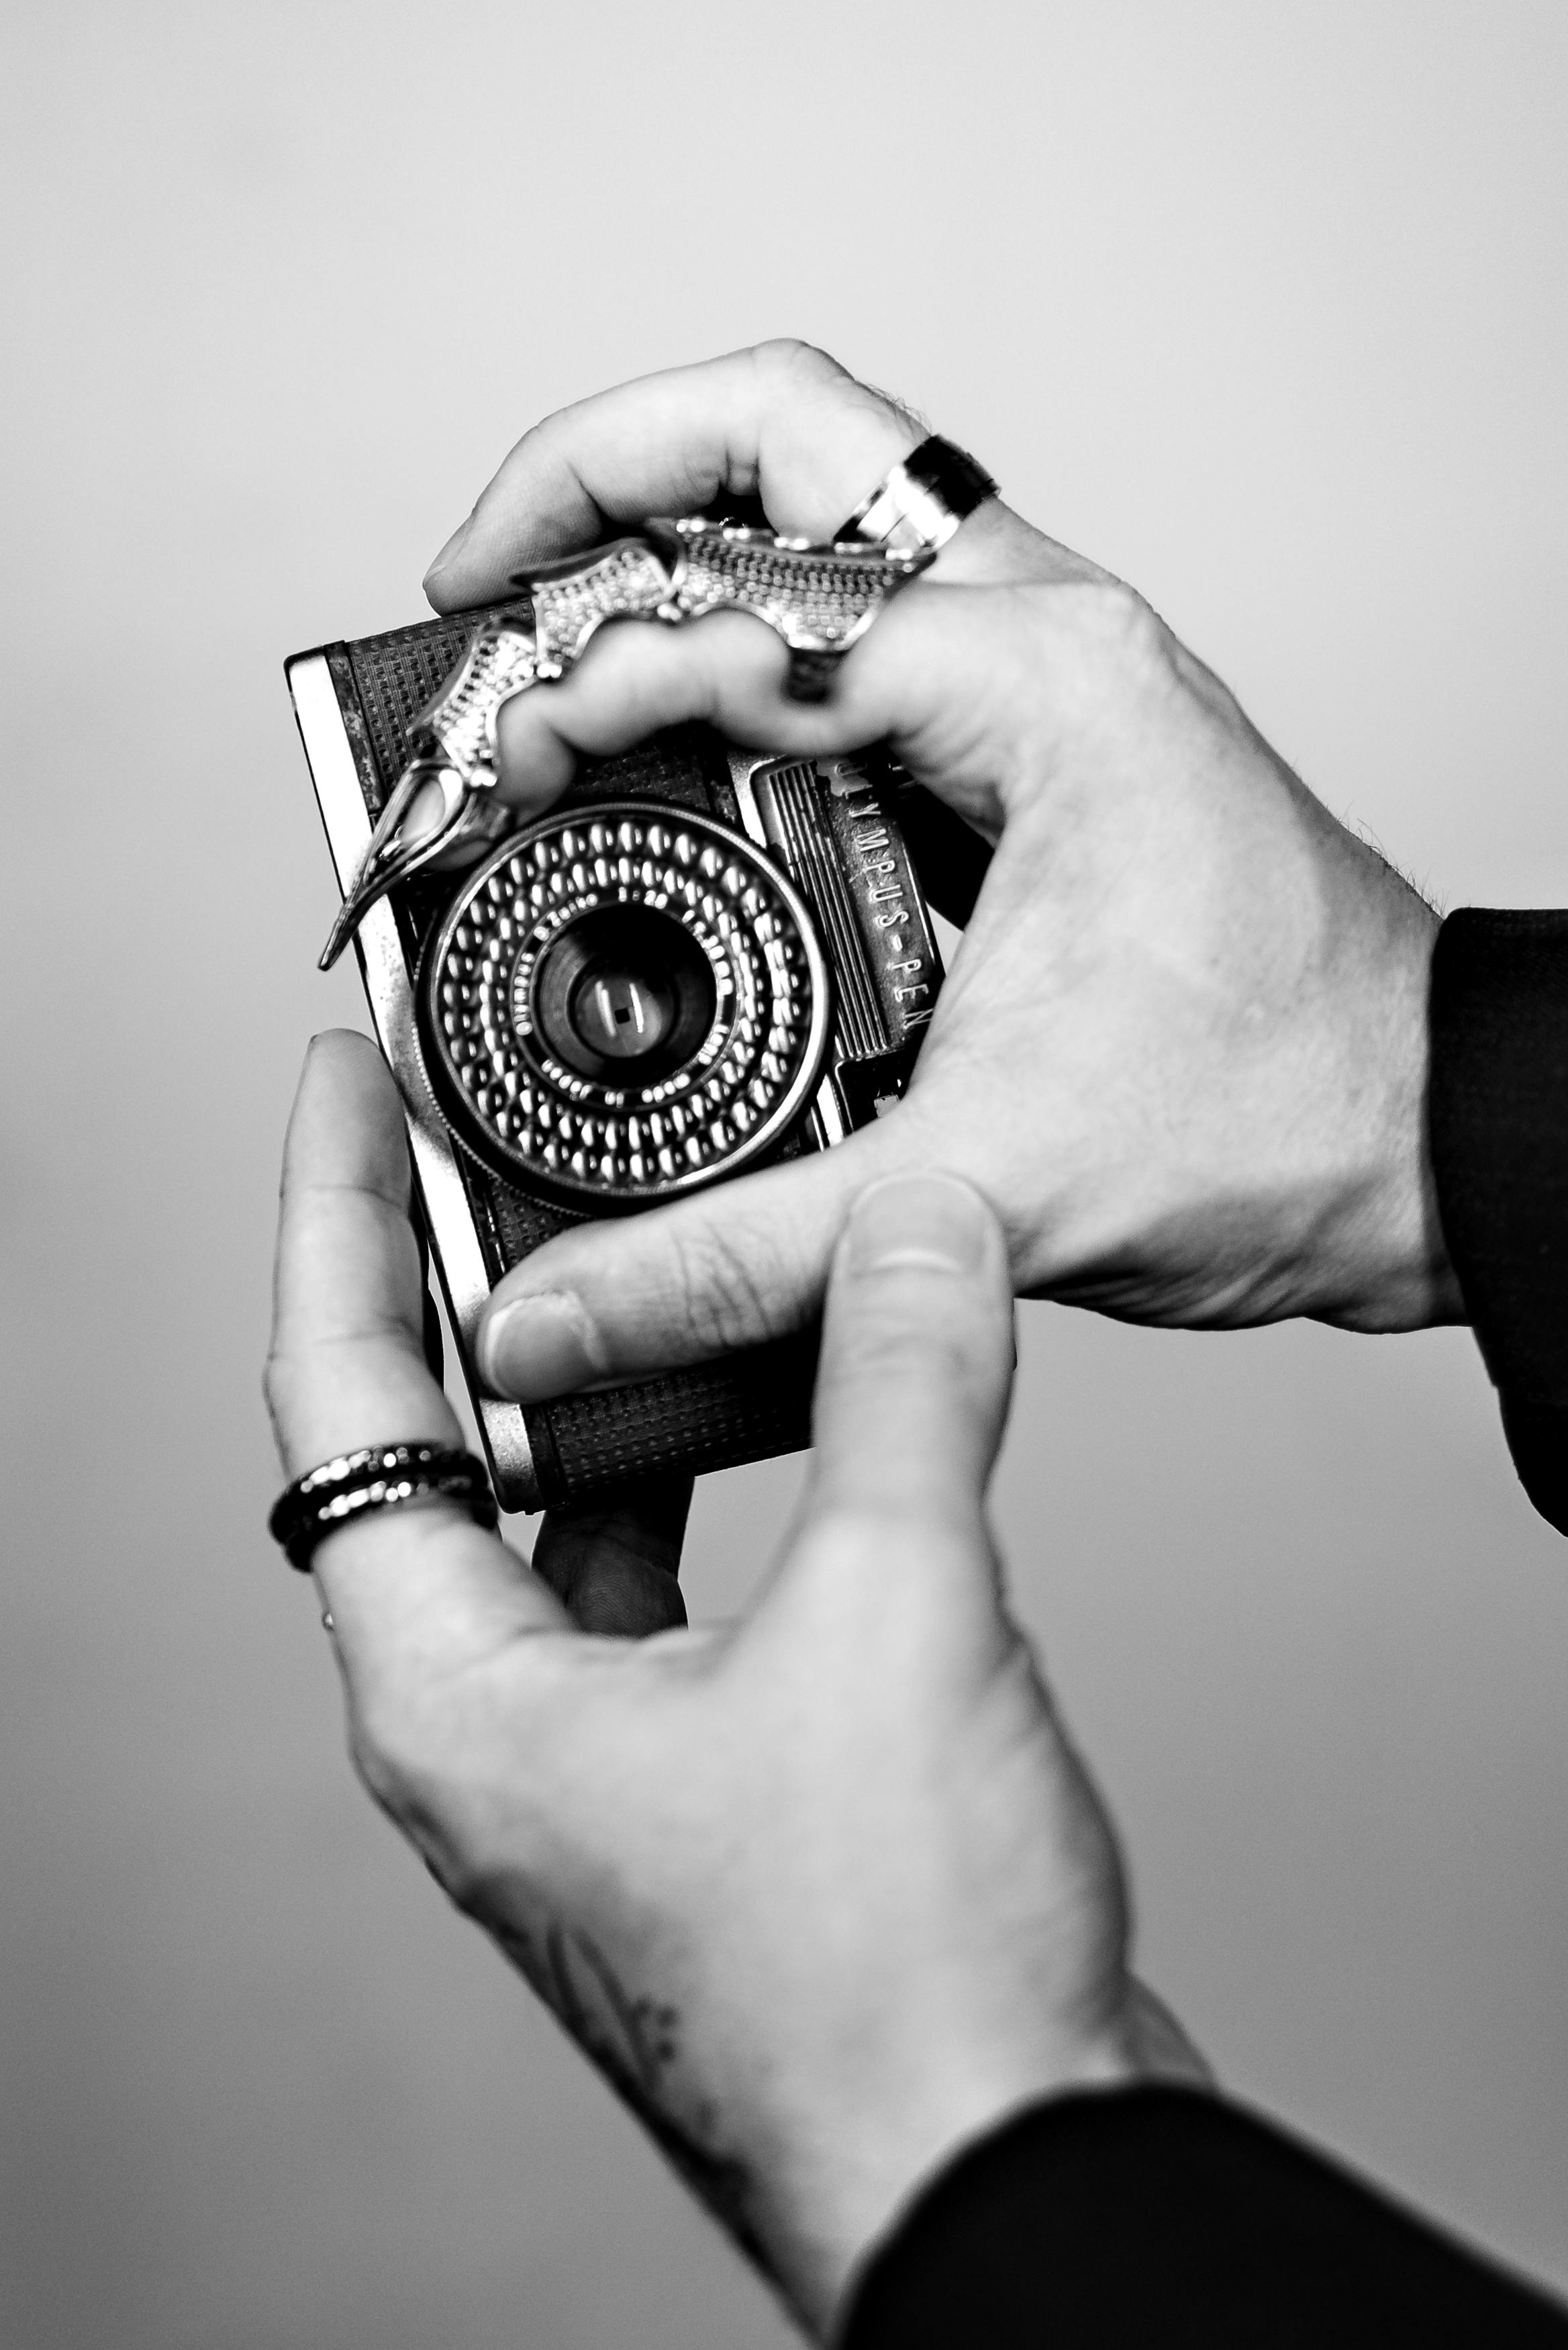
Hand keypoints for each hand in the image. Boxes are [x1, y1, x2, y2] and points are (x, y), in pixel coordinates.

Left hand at [264, 1030, 1203, 2337]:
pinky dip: (694, 1487)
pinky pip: (660, 1589)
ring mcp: (600, 1771)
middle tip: (482, 1142)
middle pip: (425, 1454)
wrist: (997, 2173)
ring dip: (589, 1387)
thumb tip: (916, 1232)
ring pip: (552, 1525)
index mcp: (458, 1696)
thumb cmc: (887, 1992)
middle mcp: (500, 1737)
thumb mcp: (897, 1621)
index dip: (332, 1217)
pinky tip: (772, 1433)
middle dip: (451, 1282)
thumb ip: (905, 1391)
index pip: (342, 1400)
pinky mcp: (708, 1792)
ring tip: (633, 1256)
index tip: (344, 1092)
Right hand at [420, 340, 1462, 1414]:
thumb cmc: (1283, 1117)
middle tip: (471, 581)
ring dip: (661, 542)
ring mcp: (1036, 671)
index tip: (505, 774)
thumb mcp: (979, 1187)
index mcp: (1043, 684)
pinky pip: (849, 632)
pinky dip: (731, 651)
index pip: (754, 614)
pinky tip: (659, 738)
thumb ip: (738, 1251)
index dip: (594, 681)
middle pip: (779, 436)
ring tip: (533, 632)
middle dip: (595, 478)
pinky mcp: (1022, 739)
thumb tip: (559, 1312)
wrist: (1415, 1142)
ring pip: (814, 509)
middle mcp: (1041, 634)